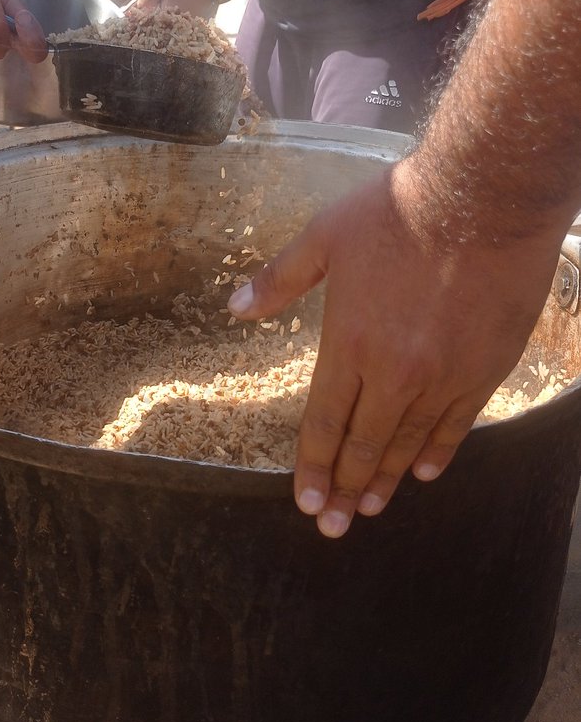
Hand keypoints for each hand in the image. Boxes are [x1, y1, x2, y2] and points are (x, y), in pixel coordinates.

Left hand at [226, 161, 563, 537]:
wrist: (483, 197)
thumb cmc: (398, 211)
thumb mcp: (324, 237)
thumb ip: (279, 280)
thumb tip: (234, 308)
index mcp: (350, 344)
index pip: (323, 423)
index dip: (311, 467)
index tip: (304, 502)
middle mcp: (395, 373)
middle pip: (362, 446)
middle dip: (343, 489)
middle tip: (333, 525)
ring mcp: (444, 376)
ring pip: (408, 443)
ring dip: (385, 479)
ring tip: (369, 508)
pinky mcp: (486, 369)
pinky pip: (457, 425)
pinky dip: (438, 453)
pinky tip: (423, 473)